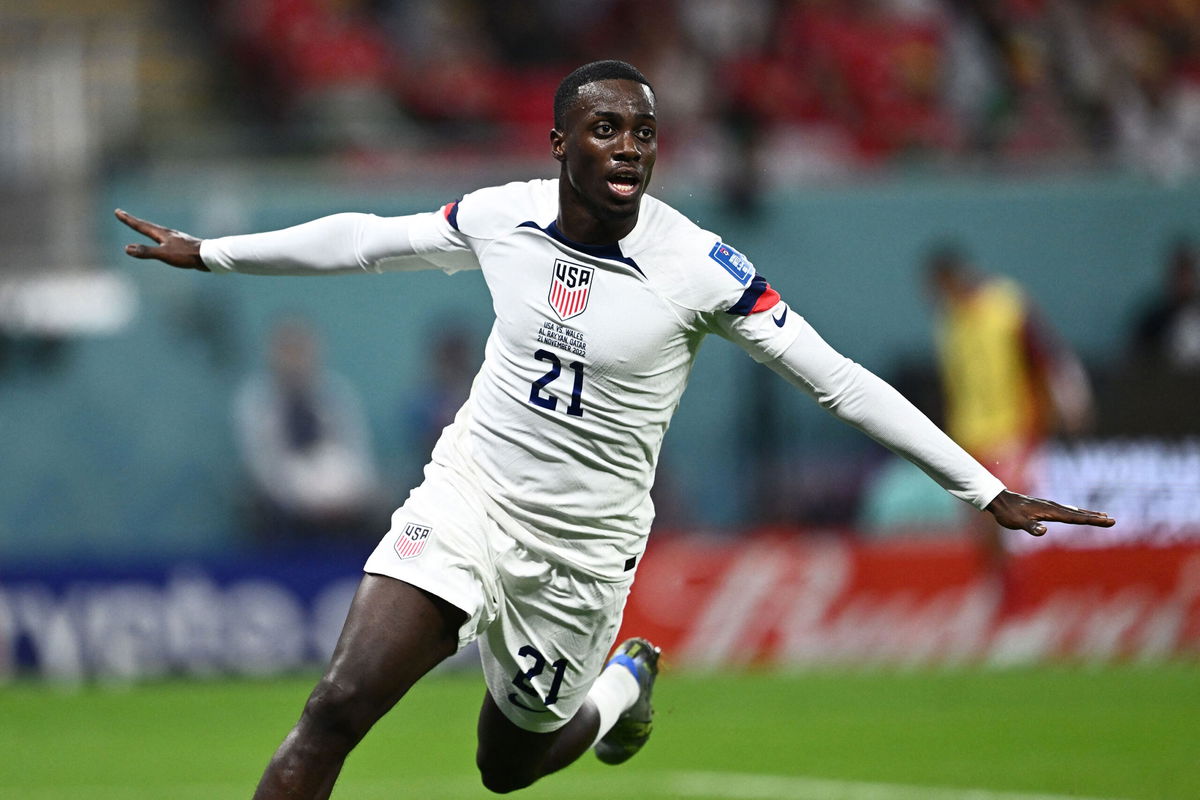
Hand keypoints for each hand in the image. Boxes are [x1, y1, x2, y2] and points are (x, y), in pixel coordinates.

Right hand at [115, 209, 208, 270]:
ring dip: (145, 227)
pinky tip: (161, 240)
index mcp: (161, 234)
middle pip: (147, 225)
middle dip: (133, 221)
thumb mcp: (164, 254)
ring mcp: (175, 238)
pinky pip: (163, 238)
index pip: (140, 225)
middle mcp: (167, 233)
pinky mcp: (181, 244)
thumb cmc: (187, 255)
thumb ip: (146, 252)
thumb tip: (127, 248)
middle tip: (122, 214)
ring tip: (140, 225)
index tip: (117, 212)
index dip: (128, 219)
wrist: (208, 256)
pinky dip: (156, 236)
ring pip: (156, 231)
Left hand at [985, 489, 1113, 536]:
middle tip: (1112, 520)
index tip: (1108, 521)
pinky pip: (1066, 510)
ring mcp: (1049, 506)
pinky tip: (1078, 513)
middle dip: (1096, 517)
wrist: (999, 500)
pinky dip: (1077, 512)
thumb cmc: (1008, 513)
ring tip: (1102, 516)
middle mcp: (1053, 507)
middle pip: (1078, 513)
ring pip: (1073, 511)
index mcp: (1050, 512)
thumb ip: (1031, 527)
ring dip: (1089, 514)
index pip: (1076, 518)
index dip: (1092, 520)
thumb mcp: (1017, 523)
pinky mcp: (1045, 506)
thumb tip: (1043, 531)